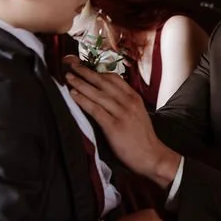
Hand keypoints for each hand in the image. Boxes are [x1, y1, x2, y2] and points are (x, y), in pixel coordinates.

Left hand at [63, 57, 180, 186]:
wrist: (152, 156)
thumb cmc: (142, 137)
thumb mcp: (138, 113)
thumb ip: (124, 102)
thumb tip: (106, 95)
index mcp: (134, 97)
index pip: (113, 78)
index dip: (97, 69)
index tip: (84, 64)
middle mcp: (128, 102)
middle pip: (103, 82)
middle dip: (85, 71)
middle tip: (71, 64)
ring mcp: (122, 113)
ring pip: (98, 94)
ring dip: (81, 84)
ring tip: (68, 77)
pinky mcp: (114, 126)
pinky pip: (95, 110)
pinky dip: (83, 101)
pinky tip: (73, 95)